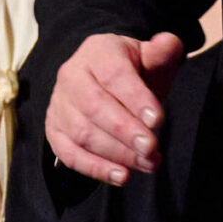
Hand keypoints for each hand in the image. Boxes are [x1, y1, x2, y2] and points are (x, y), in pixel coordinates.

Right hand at [46, 32, 184, 183]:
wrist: (105, 76)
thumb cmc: (135, 68)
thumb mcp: (151, 54)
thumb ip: (163, 50)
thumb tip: (168, 45)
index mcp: (97, 52)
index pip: (115, 75)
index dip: (136, 99)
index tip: (158, 120)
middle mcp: (71, 77)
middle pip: (95, 107)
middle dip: (125, 131)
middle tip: (151, 147)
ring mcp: (59, 105)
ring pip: (82, 133)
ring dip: (116, 153)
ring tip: (147, 163)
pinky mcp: (54, 131)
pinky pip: (69, 154)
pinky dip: (95, 168)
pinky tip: (121, 176)